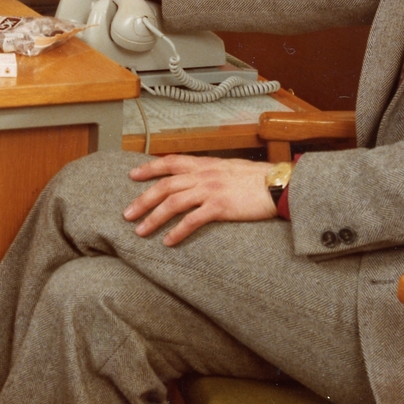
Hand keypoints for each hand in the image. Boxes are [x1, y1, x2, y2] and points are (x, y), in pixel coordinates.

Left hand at [123, 155, 275, 245]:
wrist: (277, 184)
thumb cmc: (255, 178)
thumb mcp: (227, 167)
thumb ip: (208, 171)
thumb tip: (194, 177)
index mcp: (203, 163)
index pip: (169, 162)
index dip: (148, 168)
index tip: (132, 175)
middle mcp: (202, 175)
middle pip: (164, 186)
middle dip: (143, 200)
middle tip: (126, 214)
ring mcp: (210, 190)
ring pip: (173, 202)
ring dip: (154, 217)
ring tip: (140, 231)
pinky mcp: (220, 207)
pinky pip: (192, 220)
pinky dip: (177, 231)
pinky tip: (167, 241)